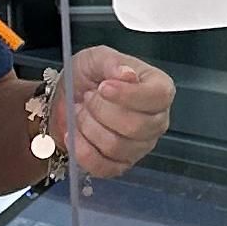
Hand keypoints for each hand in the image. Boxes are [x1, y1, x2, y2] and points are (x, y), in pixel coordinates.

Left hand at [64, 49, 172, 178]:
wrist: (67, 99)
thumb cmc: (88, 77)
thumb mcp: (96, 58)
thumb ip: (112, 63)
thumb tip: (128, 75)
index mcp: (159, 89)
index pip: (158, 97)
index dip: (129, 95)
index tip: (103, 87)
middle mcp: (157, 120)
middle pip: (135, 126)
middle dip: (100, 111)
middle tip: (87, 98)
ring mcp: (141, 146)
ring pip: (115, 146)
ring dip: (88, 128)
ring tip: (81, 113)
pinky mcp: (122, 165)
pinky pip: (104, 166)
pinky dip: (82, 150)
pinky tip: (74, 134)